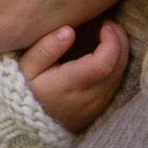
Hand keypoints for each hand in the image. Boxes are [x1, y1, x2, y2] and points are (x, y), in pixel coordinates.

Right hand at [22, 17, 131, 132]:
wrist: (31, 123)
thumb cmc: (27, 89)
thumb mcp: (27, 68)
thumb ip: (46, 48)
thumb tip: (68, 31)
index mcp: (70, 85)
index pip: (104, 63)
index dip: (111, 41)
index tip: (103, 25)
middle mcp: (89, 97)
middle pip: (118, 66)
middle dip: (119, 40)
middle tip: (107, 25)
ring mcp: (99, 103)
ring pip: (121, 73)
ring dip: (119, 50)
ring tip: (105, 34)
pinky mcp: (103, 106)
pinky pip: (118, 81)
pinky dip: (116, 62)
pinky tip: (104, 51)